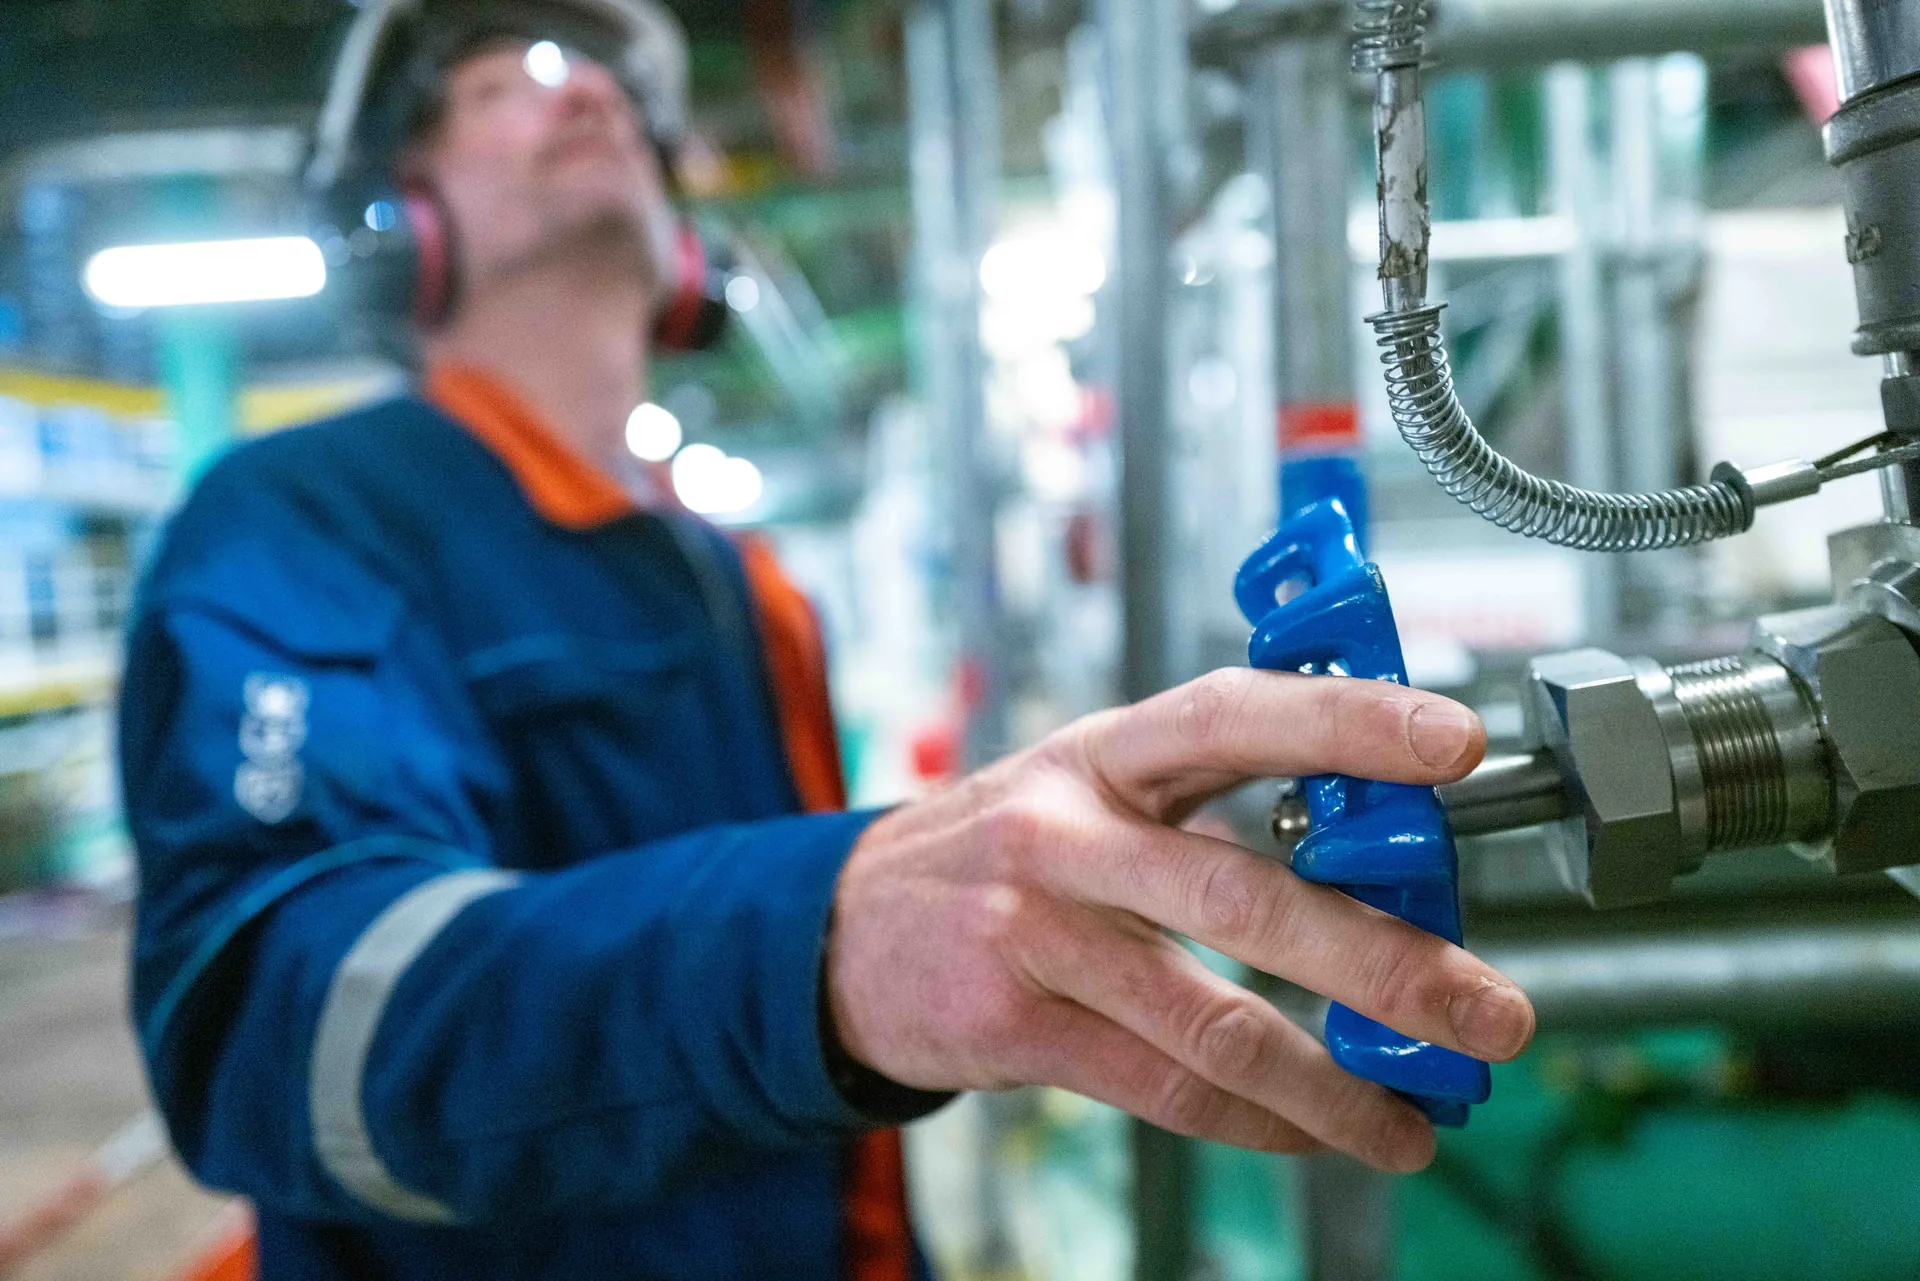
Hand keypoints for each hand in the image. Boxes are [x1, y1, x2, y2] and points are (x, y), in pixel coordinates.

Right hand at [825, 668, 1533, 1172]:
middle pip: (1244, 893)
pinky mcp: (1016, 1027)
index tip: (1457, 744)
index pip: (1233, 716)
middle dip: (1387, 961)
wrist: (846, 929)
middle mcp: (1066, 834)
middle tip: (1491, 1010)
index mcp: (1102, 753)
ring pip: (1212, 1020)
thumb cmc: (1003, 848)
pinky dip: (1259, 1120)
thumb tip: (1376, 851)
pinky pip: (1162, 1087)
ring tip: (1419, 1119)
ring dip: (1335, 1082)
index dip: (1346, 722)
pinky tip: (1317, 1131)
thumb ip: (1208, 798)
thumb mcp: (1088, 785)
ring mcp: (1035, 933)